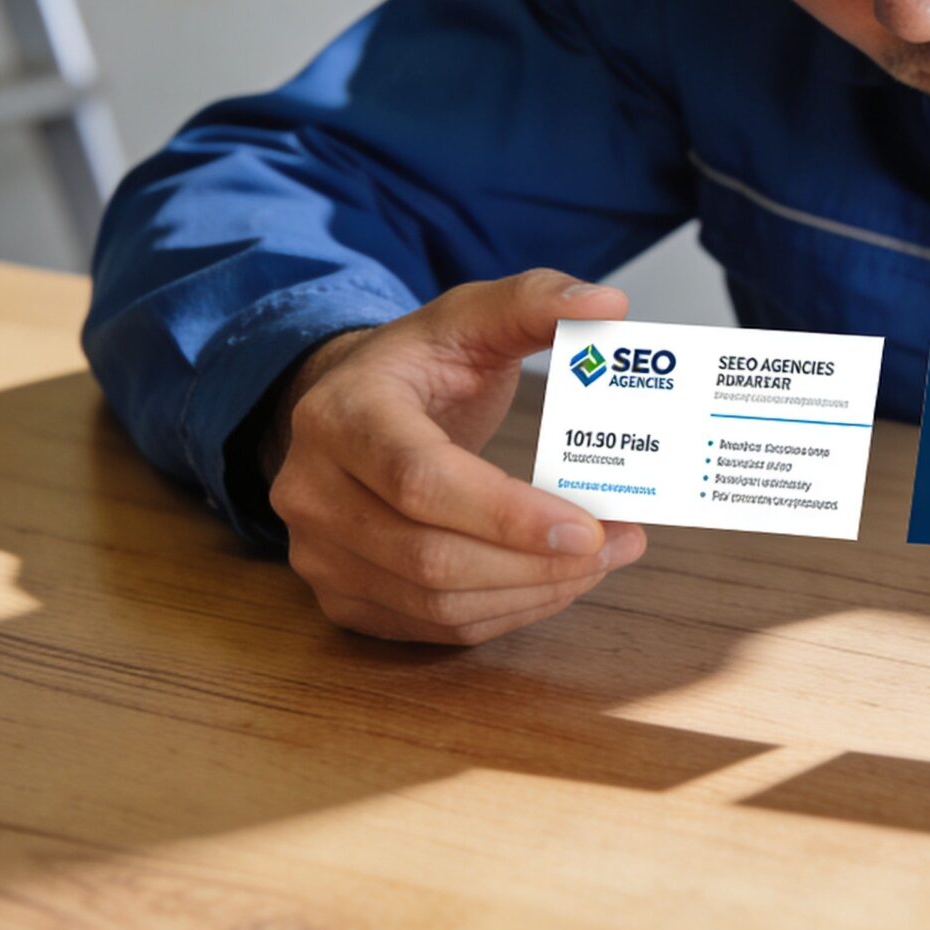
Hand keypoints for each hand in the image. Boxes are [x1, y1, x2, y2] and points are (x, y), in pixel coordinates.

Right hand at [263, 269, 647, 644]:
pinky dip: (505, 612)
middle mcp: (312, 490)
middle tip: (617, 545)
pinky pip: (432, 626)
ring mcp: (318, 553)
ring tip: (598, 561)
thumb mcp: (470, 318)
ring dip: (532, 593)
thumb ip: (536, 302)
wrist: (346, 411)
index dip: (507, 516)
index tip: (590, 528)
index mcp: (340, 414)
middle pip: (432, 557)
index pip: (421, 481)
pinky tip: (550, 581)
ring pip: (437, 603)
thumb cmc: (418, 368)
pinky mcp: (341, 597)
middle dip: (538, 563)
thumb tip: (610, 303)